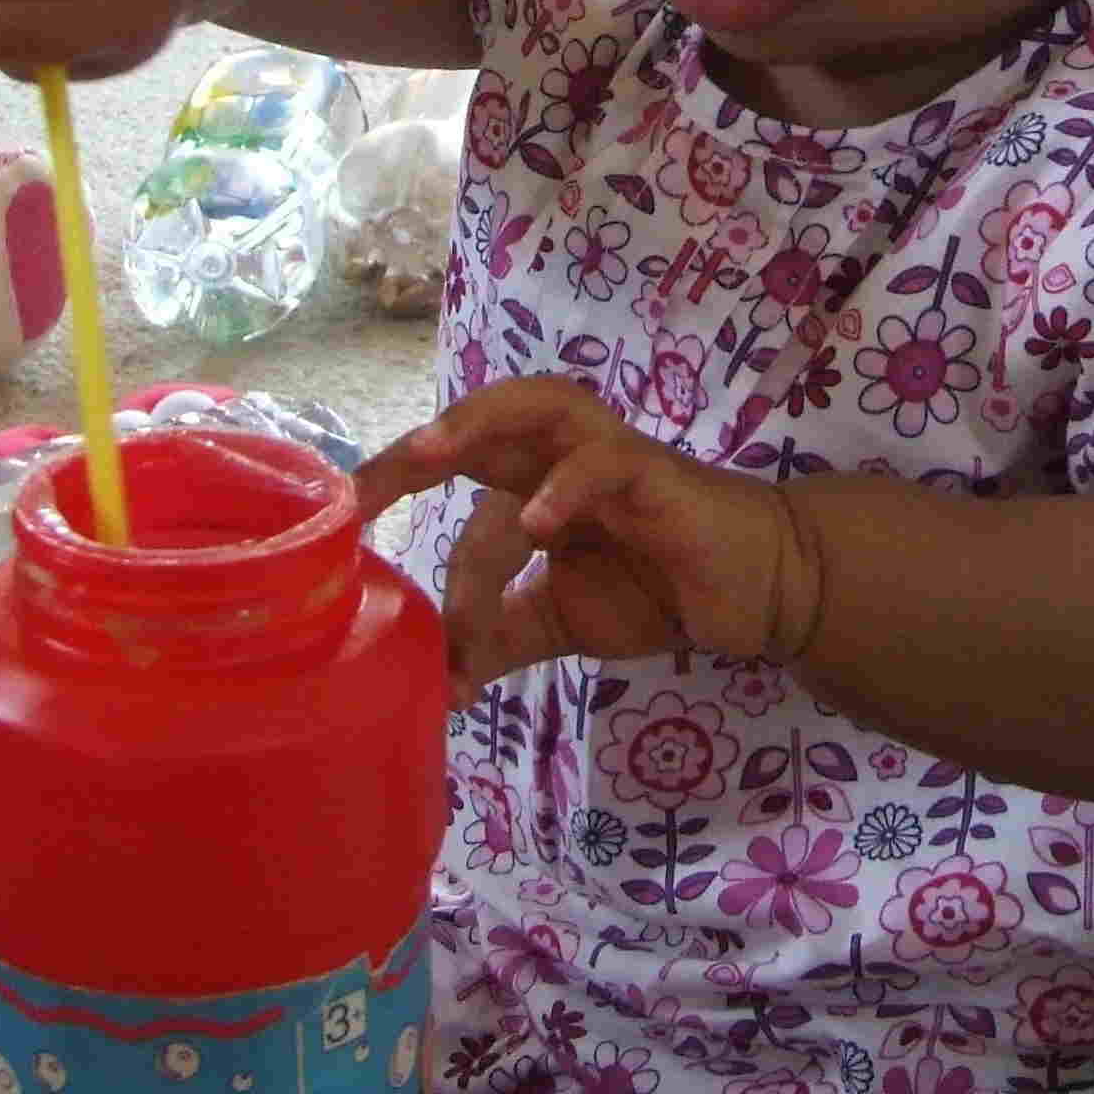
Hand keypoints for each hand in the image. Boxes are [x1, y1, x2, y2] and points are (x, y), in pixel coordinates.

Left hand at [356, 377, 821, 704]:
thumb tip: (437, 685)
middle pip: (480, 420)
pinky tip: (540, 524)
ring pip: (539, 408)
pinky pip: (606, 461)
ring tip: (428, 456)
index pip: (452, 467)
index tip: (334, 527)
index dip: (396, 484)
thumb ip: (501, 637)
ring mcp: (609, 457)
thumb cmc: (658, 587)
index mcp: (532, 481)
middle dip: (416, 447)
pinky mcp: (656, 477)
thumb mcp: (562, 620)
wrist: (758, 590)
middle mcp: (561, 456)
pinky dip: (569, 485)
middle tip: (359, 494)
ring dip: (480, 424)